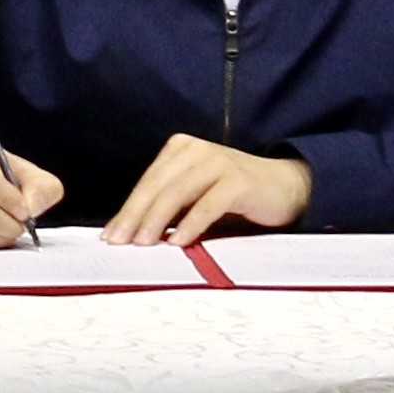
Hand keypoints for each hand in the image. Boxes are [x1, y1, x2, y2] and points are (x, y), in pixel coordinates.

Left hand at [103, 134, 310, 244]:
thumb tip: (131, 233)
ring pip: (178, 192)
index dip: (128, 209)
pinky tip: (180, 242)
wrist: (284, 186)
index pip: (147, 182)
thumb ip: (169, 207)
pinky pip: (208, 204)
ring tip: (142, 243)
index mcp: (180, 149)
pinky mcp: (238, 181)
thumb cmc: (233, 195)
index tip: (109, 235)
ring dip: (157, 220)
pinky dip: (192, 223)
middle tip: (118, 242)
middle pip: (158, 186)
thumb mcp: (196, 195)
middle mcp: (196, 150)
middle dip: (135, 216)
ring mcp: (218, 162)